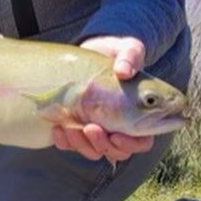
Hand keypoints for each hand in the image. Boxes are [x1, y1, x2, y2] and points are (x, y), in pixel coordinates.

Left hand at [50, 35, 153, 164]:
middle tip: (90, 127)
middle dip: (103, 144)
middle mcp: (120, 127)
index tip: (116, 134)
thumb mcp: (127, 48)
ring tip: (71, 126)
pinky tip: (58, 128)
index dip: (131, 144)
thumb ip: (131, 56)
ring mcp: (98, 129)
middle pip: (117, 151)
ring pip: (94, 151)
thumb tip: (124, 71)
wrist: (87, 53)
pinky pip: (72, 146)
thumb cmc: (115, 53)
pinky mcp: (77, 128)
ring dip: (82, 144)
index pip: (142, 142)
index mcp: (139, 114)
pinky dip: (65, 141)